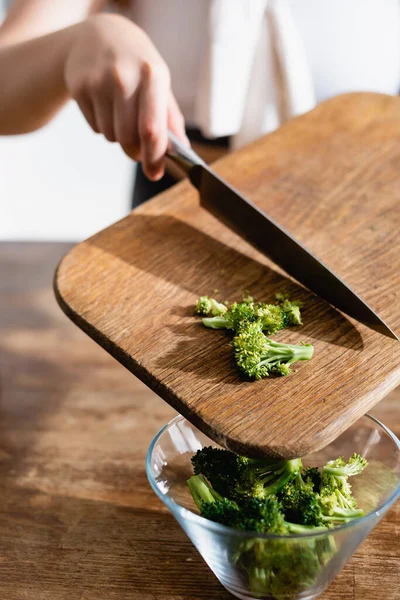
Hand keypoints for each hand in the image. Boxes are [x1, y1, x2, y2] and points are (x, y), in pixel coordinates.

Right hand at [64, 14, 187, 179]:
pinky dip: (103, 126)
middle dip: (136, 151)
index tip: (155, 173)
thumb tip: (181, 149)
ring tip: (121, 114)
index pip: (151, 129)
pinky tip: (105, 105)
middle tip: (139, 147)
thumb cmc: (137, 64)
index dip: (154, 157)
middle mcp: (124, 77)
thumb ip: (170, 117)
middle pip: (128, 139)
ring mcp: (98, 81)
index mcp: (152, 75)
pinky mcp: (79, 87)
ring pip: (111, 136)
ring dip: (118, 136)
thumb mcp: (160, 83)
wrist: (100, 35)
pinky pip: (95, 128)